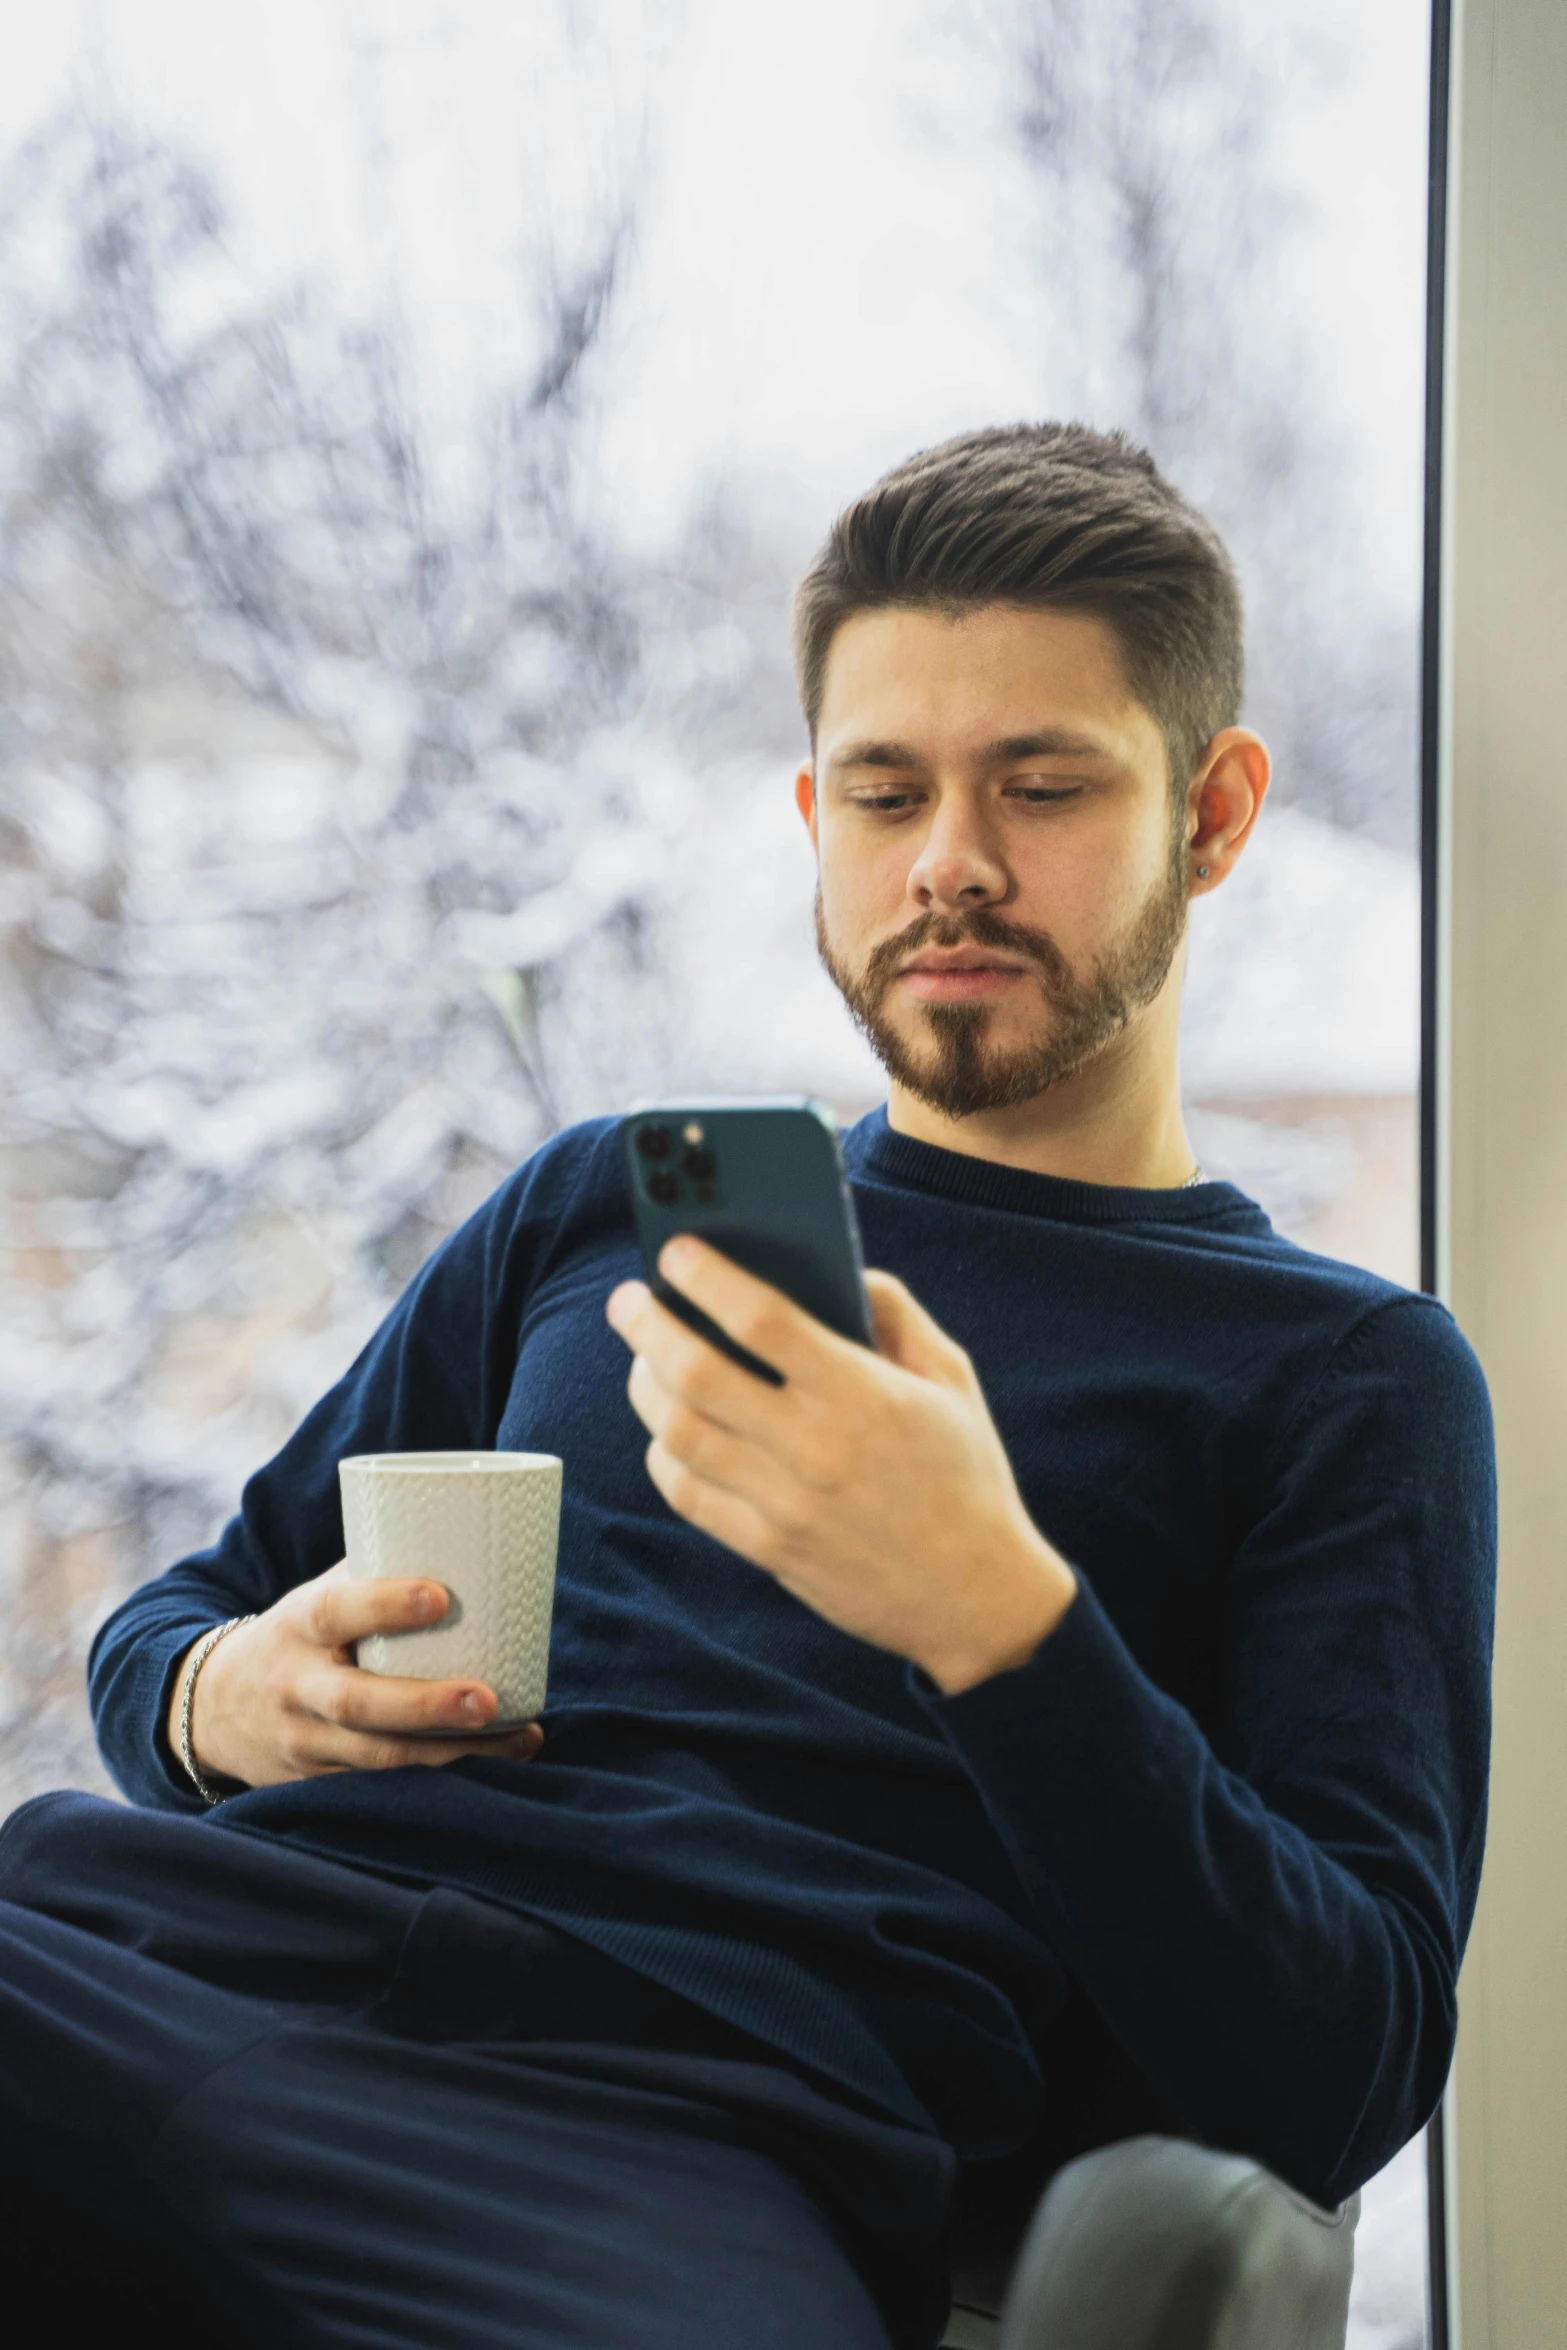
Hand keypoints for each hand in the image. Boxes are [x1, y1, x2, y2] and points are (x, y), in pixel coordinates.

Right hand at [170, 1563, 544, 1789]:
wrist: (213, 1708)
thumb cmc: (297, 1636)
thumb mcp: (316, 1598)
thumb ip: (378, 1574)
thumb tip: (469, 1536)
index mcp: (298, 1626)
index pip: (336, 1612)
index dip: (385, 1605)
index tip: (441, 1596)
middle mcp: (297, 1688)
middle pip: (358, 1703)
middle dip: (425, 1706)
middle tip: (489, 1700)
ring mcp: (307, 1742)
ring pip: (378, 1757)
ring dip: (454, 1752)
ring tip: (521, 1738)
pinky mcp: (322, 1781)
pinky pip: (384, 1785)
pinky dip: (442, 1778)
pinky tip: (499, 1766)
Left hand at [605, 1238, 1075, 1692]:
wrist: (978, 1598)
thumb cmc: (967, 1475)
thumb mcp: (953, 1379)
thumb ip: (899, 1313)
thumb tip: (842, 1267)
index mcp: (863, 1393)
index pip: (762, 1319)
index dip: (708, 1277)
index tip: (677, 1251)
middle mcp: (814, 1446)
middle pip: (696, 1372)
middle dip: (647, 1325)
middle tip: (627, 1300)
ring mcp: (785, 1503)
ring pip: (678, 1432)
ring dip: (645, 1386)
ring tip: (643, 1360)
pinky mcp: (768, 1548)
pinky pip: (687, 1493)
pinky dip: (663, 1454)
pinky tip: (668, 1429)